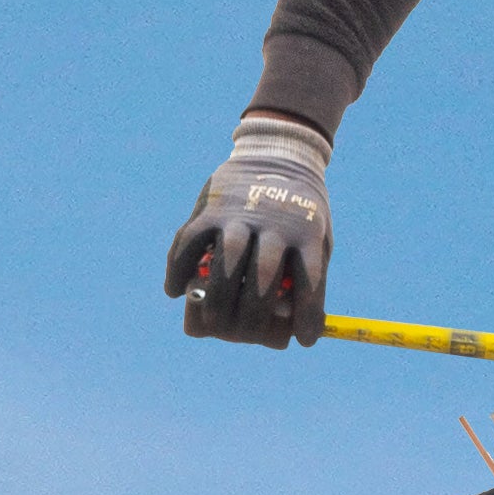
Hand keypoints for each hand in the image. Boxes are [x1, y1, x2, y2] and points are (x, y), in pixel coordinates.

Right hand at [165, 113, 333, 343]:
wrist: (278, 154)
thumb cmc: (300, 213)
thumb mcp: (318, 238)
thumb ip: (304, 277)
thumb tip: (287, 325)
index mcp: (307, 232)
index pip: (309, 281)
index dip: (307, 315)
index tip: (304, 340)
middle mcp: (274, 223)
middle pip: (262, 278)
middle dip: (252, 315)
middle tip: (242, 336)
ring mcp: (240, 213)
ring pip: (225, 261)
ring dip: (216, 298)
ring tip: (211, 322)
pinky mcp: (210, 207)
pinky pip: (188, 242)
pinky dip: (177, 269)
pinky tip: (175, 292)